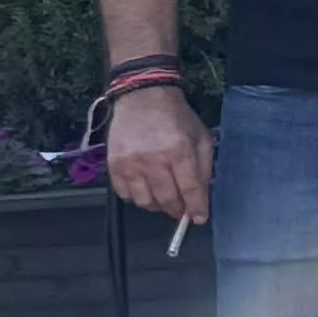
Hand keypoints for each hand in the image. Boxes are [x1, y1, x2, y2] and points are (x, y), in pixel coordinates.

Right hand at [101, 80, 210, 224]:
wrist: (143, 98)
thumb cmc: (177, 117)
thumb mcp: (201, 137)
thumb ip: (203, 167)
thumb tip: (201, 196)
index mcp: (179, 151)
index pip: (190, 190)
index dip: (196, 208)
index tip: (199, 218)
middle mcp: (153, 160)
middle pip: (167, 200)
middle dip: (178, 210)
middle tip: (182, 210)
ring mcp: (130, 163)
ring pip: (144, 202)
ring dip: (157, 206)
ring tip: (164, 198)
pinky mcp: (114, 165)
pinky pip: (125, 194)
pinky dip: (137, 197)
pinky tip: (146, 189)